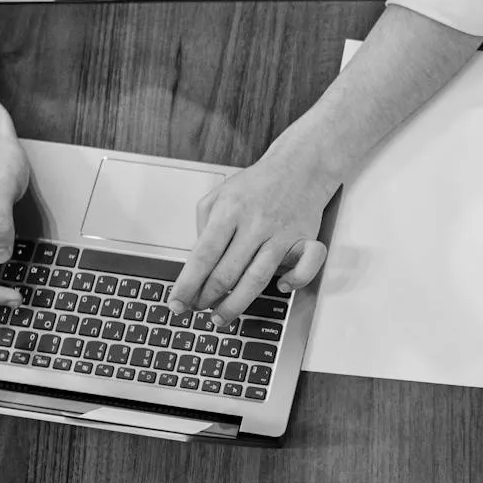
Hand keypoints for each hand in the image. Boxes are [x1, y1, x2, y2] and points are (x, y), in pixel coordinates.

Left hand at [168, 137, 331, 322]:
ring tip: (221, 317)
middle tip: (197, 311)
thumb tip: (199, 262)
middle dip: (208, 298)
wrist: (301, 165)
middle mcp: (255, 224)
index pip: (203, 256)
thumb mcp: (219, 194)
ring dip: (236, 304)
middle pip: (227, 273)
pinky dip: (294, 282)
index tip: (176, 303)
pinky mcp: (306, 240)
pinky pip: (305, 268)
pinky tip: (282, 288)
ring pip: (257, 279)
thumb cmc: (258, 184)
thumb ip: (204, 225)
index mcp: (229, 211)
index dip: (188, 284)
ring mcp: (281, 234)